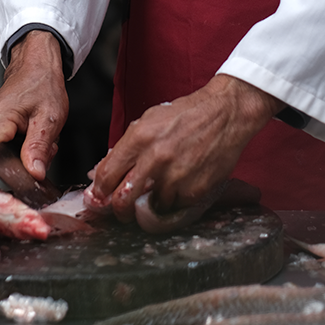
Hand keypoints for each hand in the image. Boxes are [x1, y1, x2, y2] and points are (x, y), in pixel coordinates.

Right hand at [0, 31, 68, 180]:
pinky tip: (30, 135)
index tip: (35, 171)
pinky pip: (1, 150)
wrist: (36, 67)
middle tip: (46, 146)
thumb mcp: (48, 118)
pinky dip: (19, 148)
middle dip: (25, 162)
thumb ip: (39, 148)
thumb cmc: (42, 84)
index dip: (17, 171)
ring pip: (1, 159)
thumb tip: (33, 173)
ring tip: (39, 136)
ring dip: (24, 155)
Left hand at [90, 74, 280, 221]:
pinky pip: (176, 206)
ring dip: (154, 202)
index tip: (101, 198)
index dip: (100, 192)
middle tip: (124, 210)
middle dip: (119, 210)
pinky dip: (176, 199)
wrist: (225, 114)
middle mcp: (155, 158)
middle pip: (122, 201)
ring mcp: (176, 176)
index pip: (107, 176)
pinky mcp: (195, 190)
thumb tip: (99, 173)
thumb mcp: (149, 121)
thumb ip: (124, 148)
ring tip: (165, 184)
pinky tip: (183, 181)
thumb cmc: (186, 115)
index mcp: (140, 137)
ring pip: (151, 207)